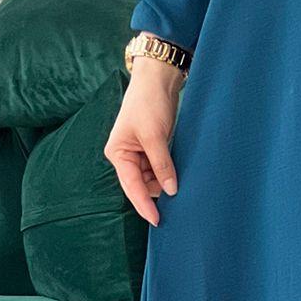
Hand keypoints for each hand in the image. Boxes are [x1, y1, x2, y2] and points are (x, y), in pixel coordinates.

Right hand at [104, 59, 182, 224]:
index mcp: (118, 153)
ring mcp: (139, 153)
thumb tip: (171, 190)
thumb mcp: (154, 135)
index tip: (156, 220)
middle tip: (178, 205)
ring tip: (183, 187)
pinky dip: (169, 173)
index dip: (144, 204)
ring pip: (152, 178)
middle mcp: (126, 156)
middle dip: (157, 194)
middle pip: (141, 185)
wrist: (157, 79)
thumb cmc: (148, 103)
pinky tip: (179, 178)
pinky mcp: (152, 148)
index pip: (131, 186)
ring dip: (165, 183)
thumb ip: (162, 164)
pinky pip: (159, 169)